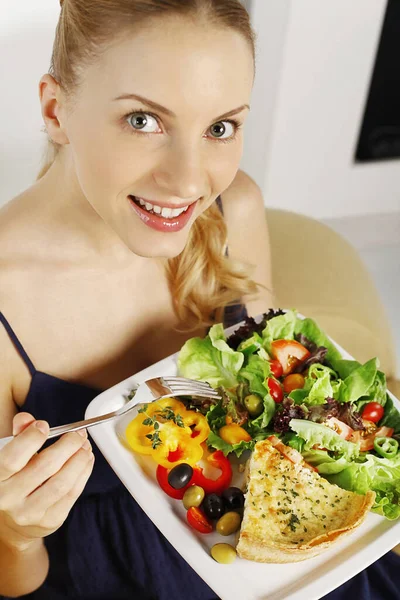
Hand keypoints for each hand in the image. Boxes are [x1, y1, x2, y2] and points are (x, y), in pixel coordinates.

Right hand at [0, 412, 93, 550]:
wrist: (12, 525)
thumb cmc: (12, 481)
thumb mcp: (9, 457)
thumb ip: (18, 436)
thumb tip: (26, 418)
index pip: (12, 459)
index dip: (30, 439)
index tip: (44, 426)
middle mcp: (9, 499)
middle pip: (44, 468)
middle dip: (67, 446)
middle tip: (78, 434)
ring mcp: (30, 513)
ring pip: (62, 483)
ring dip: (79, 460)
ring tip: (85, 446)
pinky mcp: (49, 521)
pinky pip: (72, 494)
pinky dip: (83, 473)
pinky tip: (86, 460)